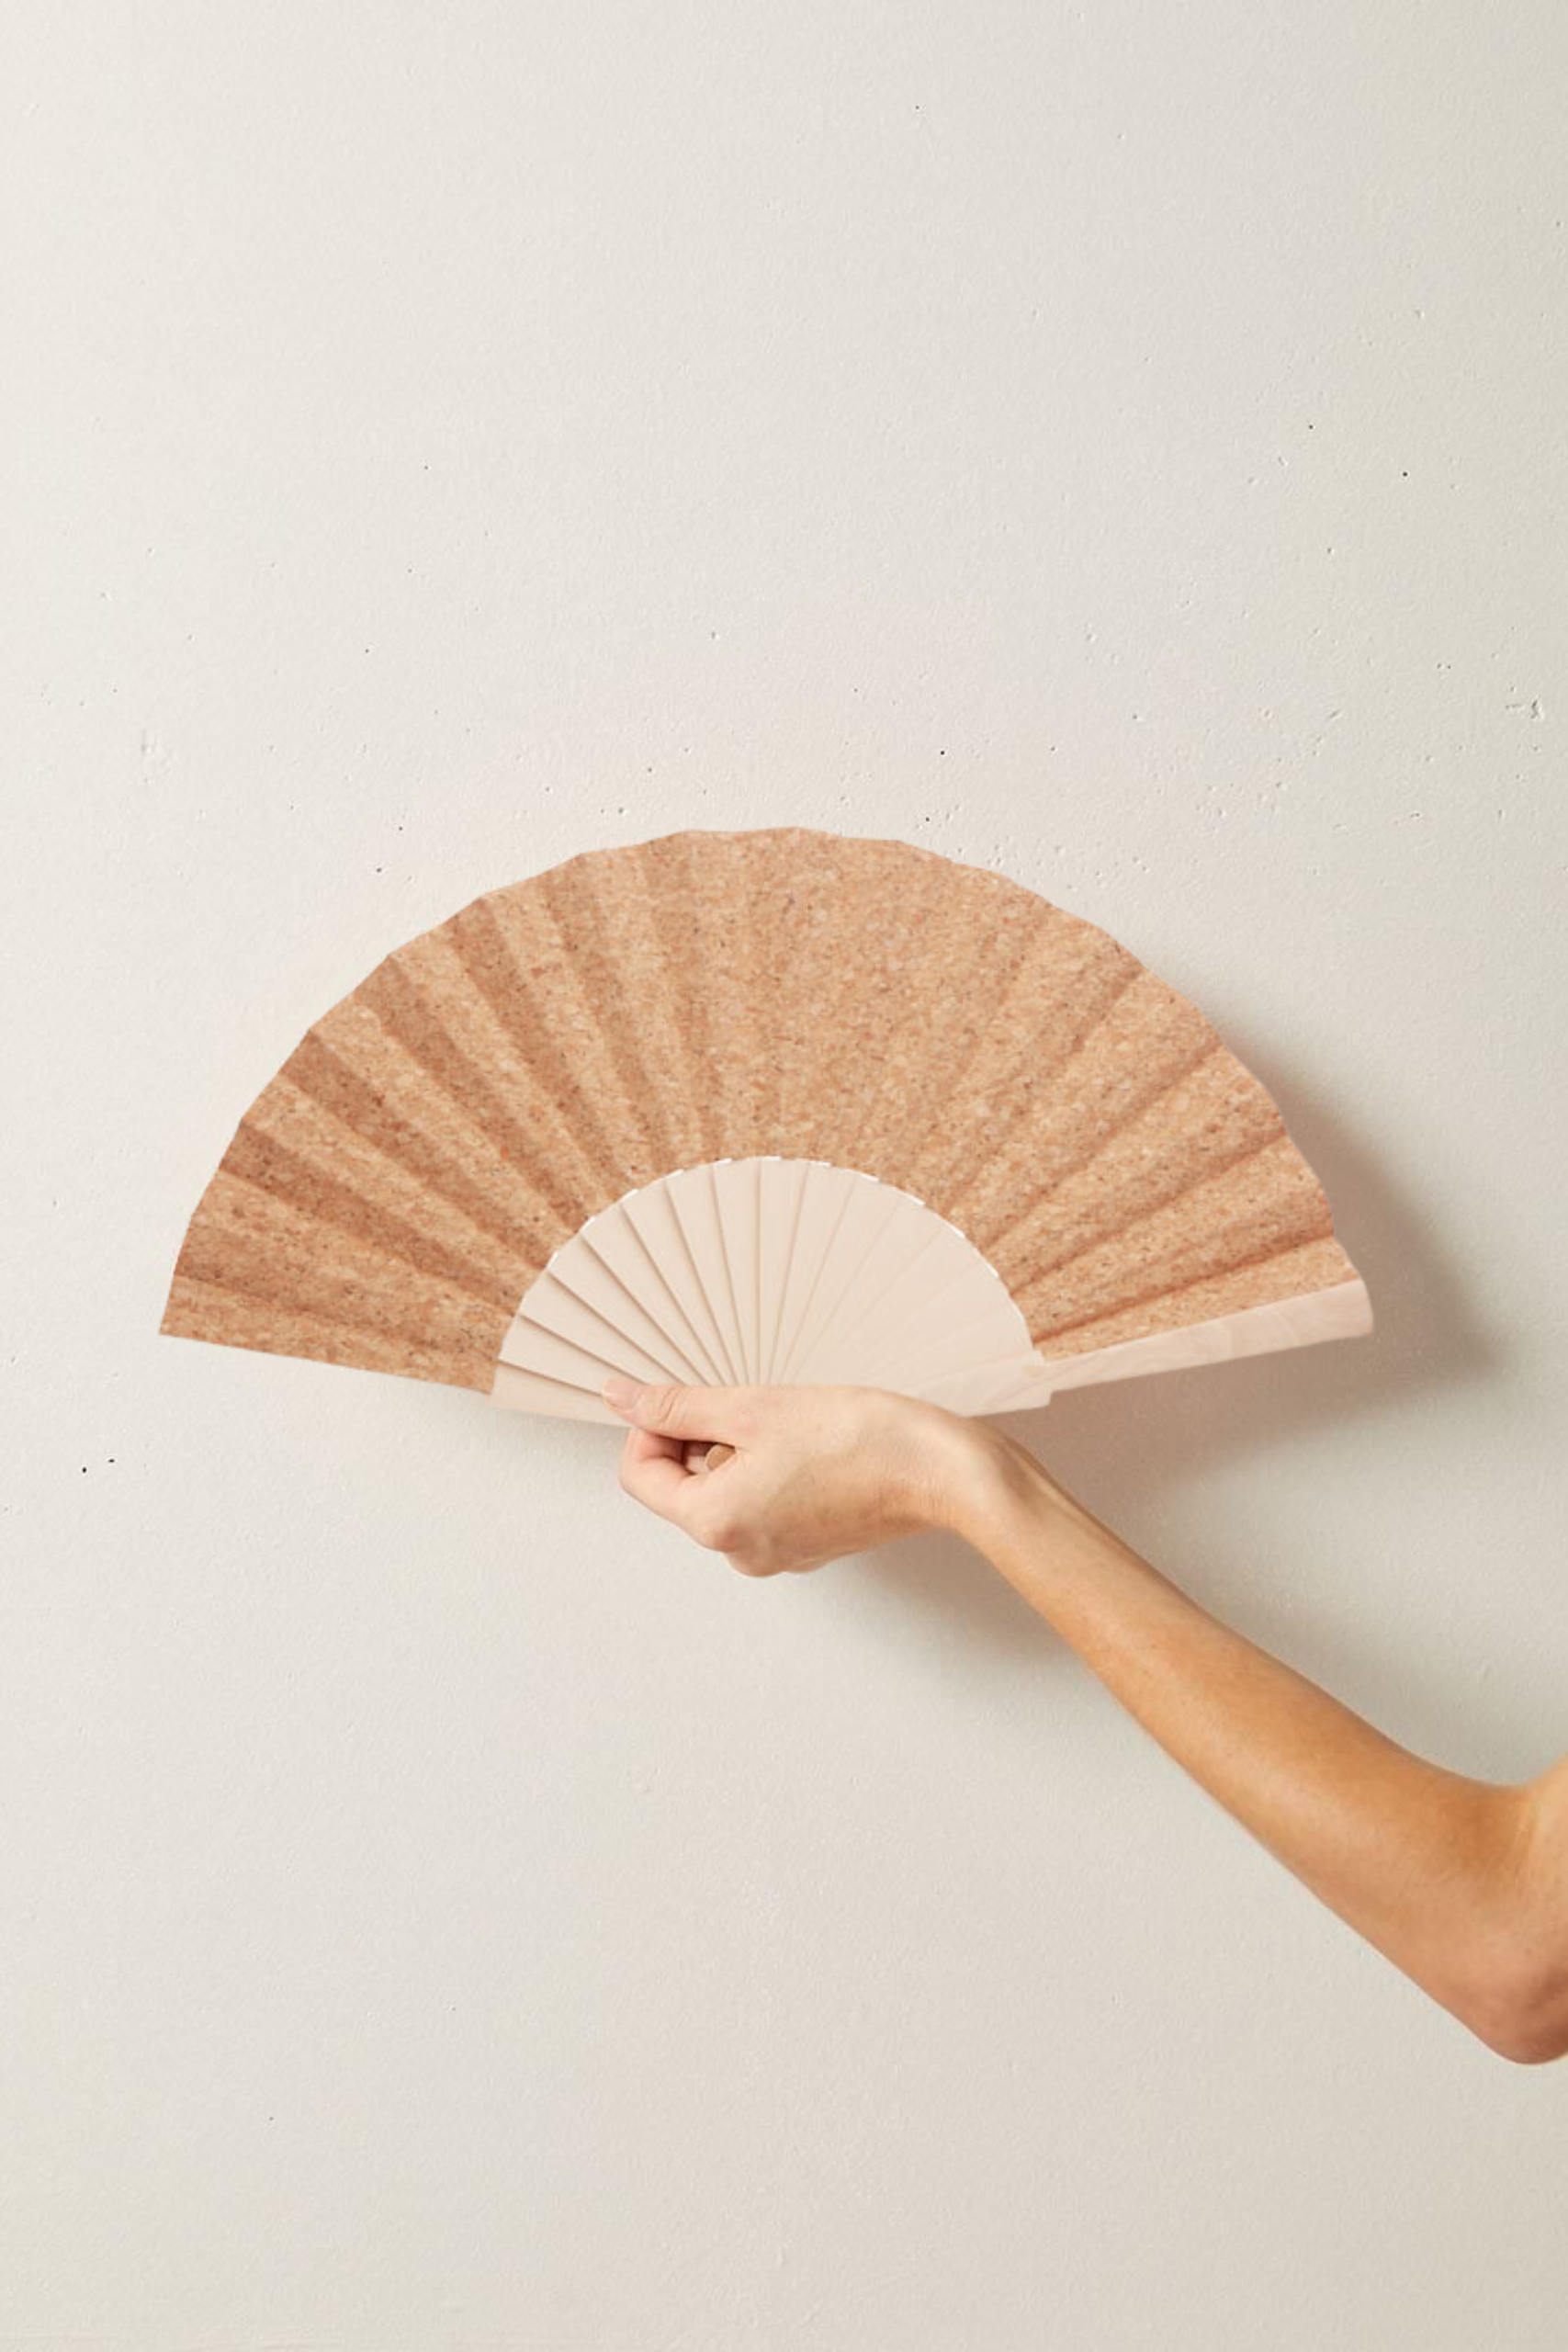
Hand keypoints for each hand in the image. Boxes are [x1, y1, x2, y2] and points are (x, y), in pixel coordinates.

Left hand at [602, 1377, 991, 1576]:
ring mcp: (776, 1554)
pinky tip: (811, 1443)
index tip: (686, 1397)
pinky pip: (763, 1502)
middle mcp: (740, 1552)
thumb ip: (678, 1406)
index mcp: (715, 1523)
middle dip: (699, 1438)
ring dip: (738, 1450)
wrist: (941, 1472)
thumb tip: (619, 1398)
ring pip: (725, 1490)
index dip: (650, 1426)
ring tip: (787, 1424)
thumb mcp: (754, 1408)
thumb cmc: (858, 1439)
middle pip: (681, 1486)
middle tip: (747, 1405)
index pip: (639, 1474)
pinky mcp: (808, 1544)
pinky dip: (771, 1468)